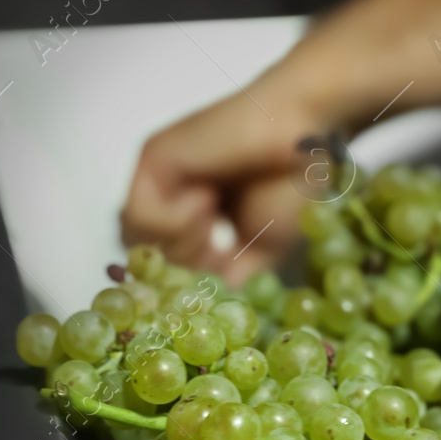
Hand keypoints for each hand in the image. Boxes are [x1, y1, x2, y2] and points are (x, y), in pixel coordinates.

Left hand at [121, 84, 324, 284]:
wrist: (305, 136)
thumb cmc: (291, 182)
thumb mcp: (261, 247)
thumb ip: (227, 276)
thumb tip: (201, 302)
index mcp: (191, 211)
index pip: (163, 261)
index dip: (183, 282)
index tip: (211, 284)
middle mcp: (168, 191)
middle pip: (145, 255)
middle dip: (184, 265)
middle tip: (218, 245)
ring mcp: (158, 174)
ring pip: (135, 238)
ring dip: (180, 241)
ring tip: (214, 216)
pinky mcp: (153, 158)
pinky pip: (140, 214)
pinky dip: (176, 220)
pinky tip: (206, 199)